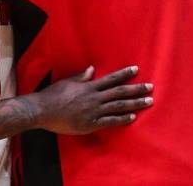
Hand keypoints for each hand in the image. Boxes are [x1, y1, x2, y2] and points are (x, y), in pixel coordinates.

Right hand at [34, 66, 152, 134]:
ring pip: (118, 106)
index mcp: (89, 86)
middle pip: (120, 92)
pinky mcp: (90, 124)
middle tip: (150, 87)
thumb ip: (81, 77)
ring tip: (148, 101)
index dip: (124, 74)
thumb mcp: (67, 82)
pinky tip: (133, 117)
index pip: (111, 79)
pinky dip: (122, 119)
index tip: (136, 70)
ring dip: (135, 103)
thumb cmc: (52, 95)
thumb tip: (92, 69)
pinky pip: (110, 121)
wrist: (42, 111)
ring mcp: (93, 111)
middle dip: (136, 89)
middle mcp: (94, 98)